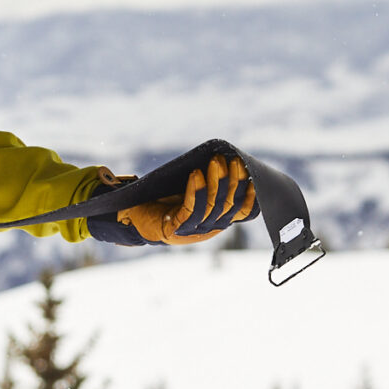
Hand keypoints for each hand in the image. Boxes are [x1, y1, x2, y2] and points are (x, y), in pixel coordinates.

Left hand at [120, 155, 257, 245]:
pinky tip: (197, 174)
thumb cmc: (165, 199)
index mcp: (216, 220)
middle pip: (228, 205)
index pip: (241, 212)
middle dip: (233, 181)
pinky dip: (196, 191)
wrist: (136, 214)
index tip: (253, 176)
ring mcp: (193, 230)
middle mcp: (208, 228)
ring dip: (216, 182)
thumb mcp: (192, 190)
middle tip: (232, 160)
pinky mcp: (176, 227)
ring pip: (212, 206)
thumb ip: (210, 182)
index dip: (250, 196)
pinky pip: (191, 209)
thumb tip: (226, 158)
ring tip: (215, 162)